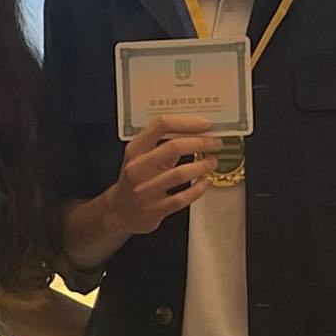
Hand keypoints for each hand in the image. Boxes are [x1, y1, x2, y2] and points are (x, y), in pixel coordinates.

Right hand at [106, 115, 222, 237]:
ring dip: (202, 166)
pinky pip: (182, 198)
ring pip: (180, 174)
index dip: (187, 122)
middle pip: (173, 147)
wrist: (119, 212)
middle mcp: (137, 168)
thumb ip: (163, 145)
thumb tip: (197, 133)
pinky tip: (205, 182)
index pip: (161, 125)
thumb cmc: (136, 180)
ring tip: (212, 162)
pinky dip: (198, 189)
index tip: (205, 124)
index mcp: (135, 149)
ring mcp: (144, 190)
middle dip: (201, 143)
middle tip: (216, 143)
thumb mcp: (141, 157)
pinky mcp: (154, 210)